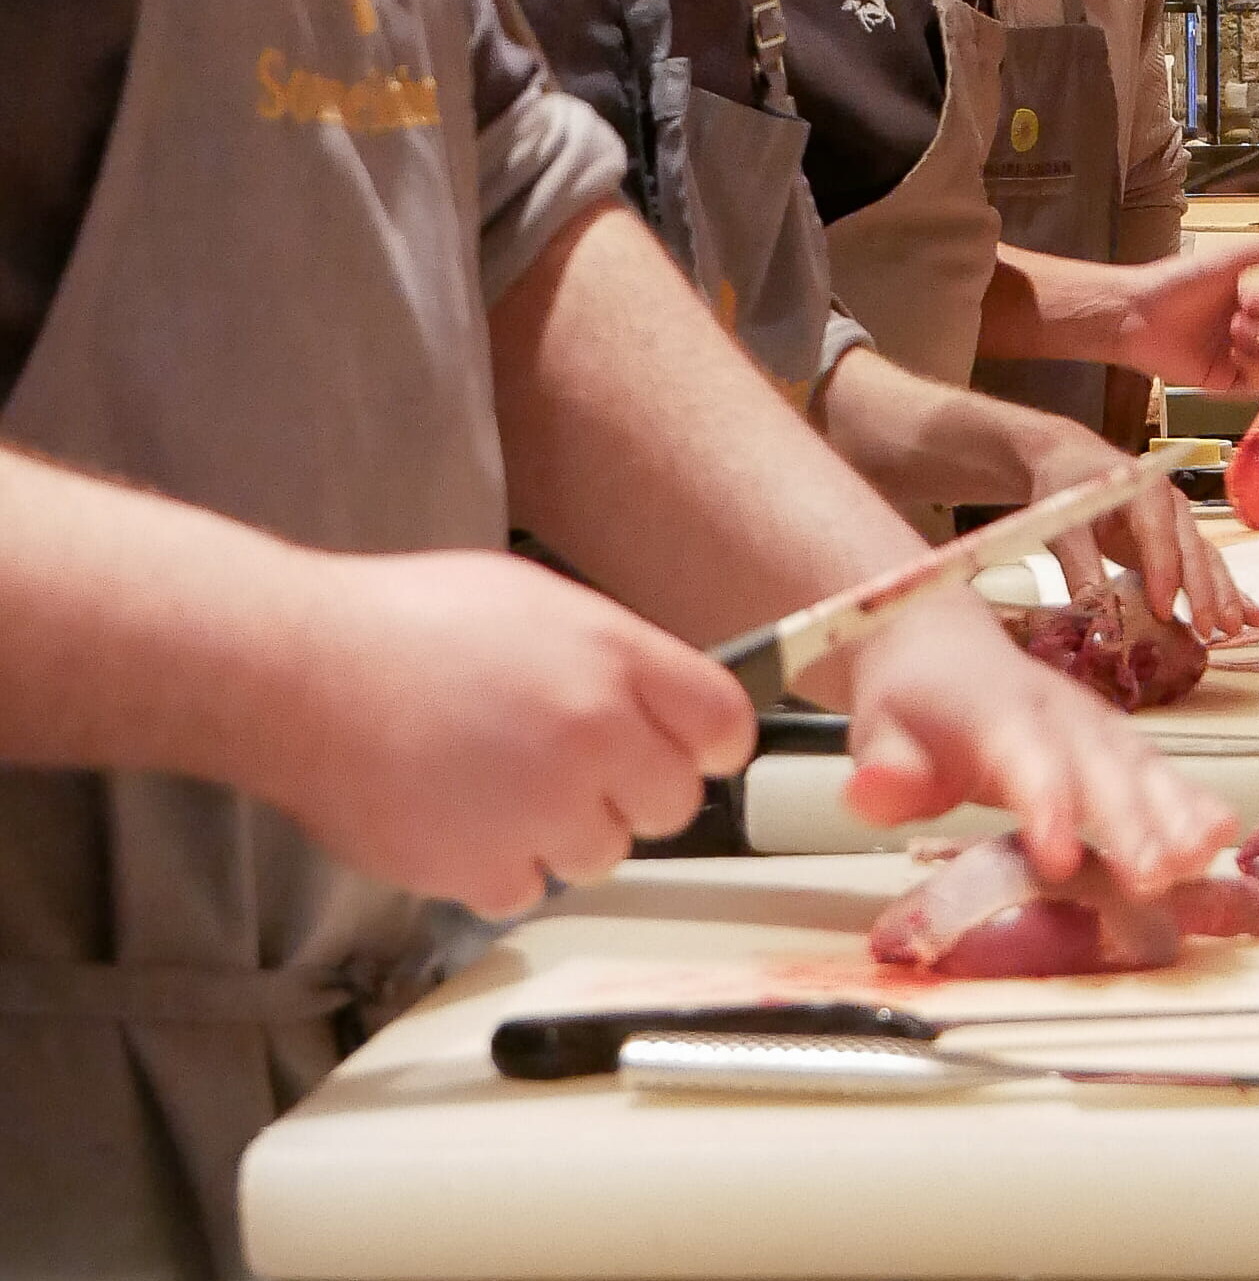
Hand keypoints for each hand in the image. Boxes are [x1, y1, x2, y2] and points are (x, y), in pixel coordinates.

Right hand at [262, 548, 752, 920]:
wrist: (302, 673)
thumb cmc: (408, 623)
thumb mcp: (538, 601)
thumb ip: (611, 655)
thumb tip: (656, 697)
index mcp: (614, 658)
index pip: (724, 724)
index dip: (709, 744)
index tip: (692, 751)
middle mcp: (594, 734)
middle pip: (674, 803)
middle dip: (634, 793)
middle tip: (577, 769)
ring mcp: (542, 809)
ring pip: (602, 855)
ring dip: (563, 833)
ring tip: (499, 783)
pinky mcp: (484, 871)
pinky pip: (526, 890)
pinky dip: (497, 867)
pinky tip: (458, 815)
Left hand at [832, 589, 1232, 893]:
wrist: (939, 645)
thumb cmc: (912, 703)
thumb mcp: (878, 733)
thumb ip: (883, 771)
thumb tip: (873, 791)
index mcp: (993, 712)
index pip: (1023, 756)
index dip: (1045, 803)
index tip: (1061, 855)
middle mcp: (1054, 712)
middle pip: (1097, 765)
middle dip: (1129, 820)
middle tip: (1154, 875)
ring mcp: (1090, 724)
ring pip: (1139, 763)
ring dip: (1174, 811)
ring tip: (1203, 855)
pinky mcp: (1113, 743)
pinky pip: (1157, 769)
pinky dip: (1190, 799)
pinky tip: (1221, 830)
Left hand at [991, 409, 1248, 638]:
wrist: (1072, 459)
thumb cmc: (1067, 484)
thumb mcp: (1061, 521)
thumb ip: (1077, 564)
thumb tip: (1092, 611)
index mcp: (1143, 487)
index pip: (1156, 532)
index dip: (1162, 571)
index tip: (1163, 610)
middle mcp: (1171, 504)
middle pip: (1191, 548)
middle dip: (1202, 590)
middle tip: (1208, 629)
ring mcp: (1180, 523)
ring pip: (1206, 559)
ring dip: (1222, 594)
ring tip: (1234, 628)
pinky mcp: (1179, 542)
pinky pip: (1206, 566)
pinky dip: (1227, 590)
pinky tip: (1250, 614)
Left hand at [1117, 239, 1258, 389]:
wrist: (1136, 314)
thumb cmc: (1176, 282)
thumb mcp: (1225, 256)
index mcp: (1246, 297)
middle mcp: (1243, 325)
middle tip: (1250, 318)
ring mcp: (1232, 354)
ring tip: (1235, 336)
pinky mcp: (1220, 379)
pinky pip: (1250, 387)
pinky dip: (1252, 376)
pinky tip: (1236, 359)